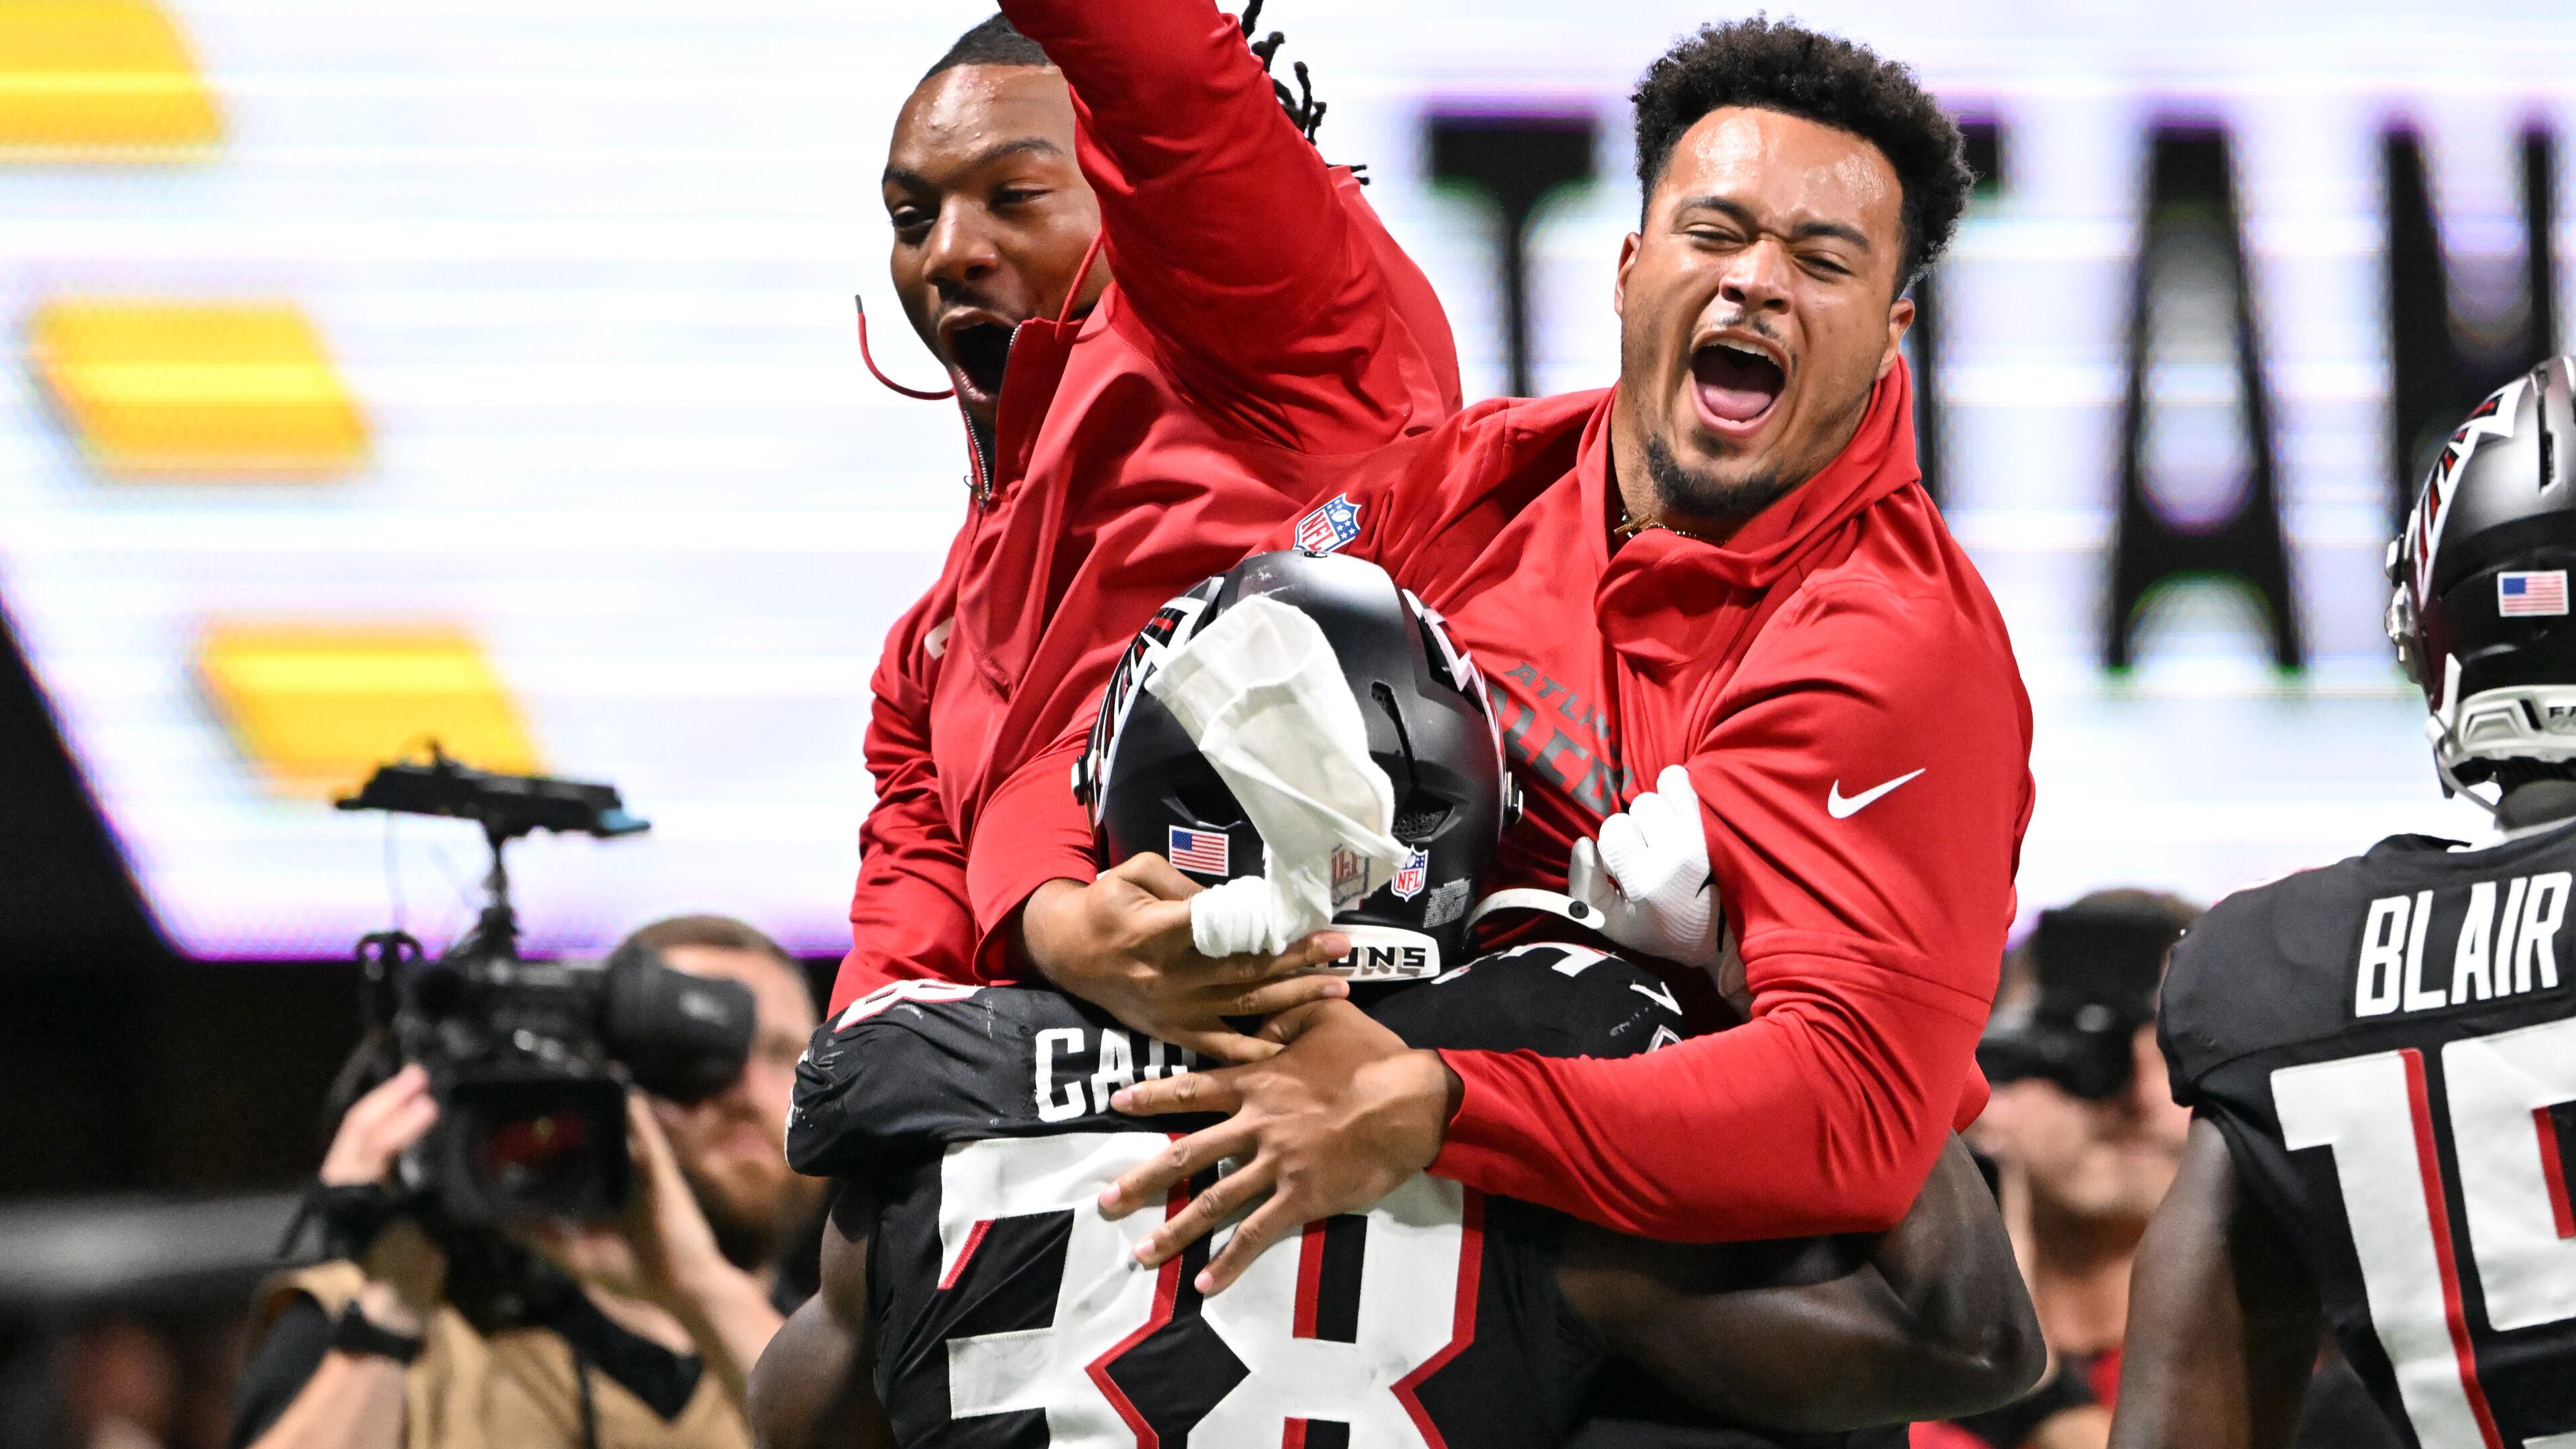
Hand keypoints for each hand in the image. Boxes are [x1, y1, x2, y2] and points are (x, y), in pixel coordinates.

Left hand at [318, 1065, 445, 1325]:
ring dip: (386, 1110)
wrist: (380, 1326)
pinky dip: (387, 1131)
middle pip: (356, 1131)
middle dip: (388, 1099)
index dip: (400, 1121)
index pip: (371, 1146)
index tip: (430, 1104)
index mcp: (350, 1199)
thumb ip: (424, 1203)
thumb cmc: (397, 1290)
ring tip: (415, 1087)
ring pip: (357, 1139)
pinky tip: (410, 1122)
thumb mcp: (417, 1245)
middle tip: (420, 1076)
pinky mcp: (359, 1202)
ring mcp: (347, 1195)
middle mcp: (341, 1191)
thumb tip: (439, 1163)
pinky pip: (368, 1155)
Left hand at [523, 1097, 742, 1313]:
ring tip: (583, 1080)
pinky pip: (648, 1138)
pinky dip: (637, 1115)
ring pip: (620, 1133)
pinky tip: (625, 1093)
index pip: (570, 1164)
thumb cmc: (634, 1274)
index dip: (547, 1148)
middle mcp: (619, 1179)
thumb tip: (500, 1220)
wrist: (680, 1287)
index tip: (518, 1130)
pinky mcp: (660, 1173)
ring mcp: (642, 1173)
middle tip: (544, 1097)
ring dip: (606, 1107)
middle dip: (572, 1121)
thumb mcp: (576, 1257)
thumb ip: (541, 1239)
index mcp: (598, 1197)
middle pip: (594, 1142)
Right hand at [1019, 857, 1352, 1062]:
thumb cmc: (1106, 905)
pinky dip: (1257, 1050)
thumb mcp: (1136, 875)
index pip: (1221, 929)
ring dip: (1294, 999)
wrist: (1067, 953)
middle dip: (1297, 961)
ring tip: (1337, 988)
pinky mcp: (1174, 1031)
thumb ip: (1185, 885)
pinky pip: (1221, 1046)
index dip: (1266, 925)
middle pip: (1244, 970)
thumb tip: (1236, 901)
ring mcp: (1175, 1009)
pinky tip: (1293, 1043)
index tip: (1306, 918)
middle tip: (1341, 950)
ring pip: (1243, 1007)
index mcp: (1157, 932)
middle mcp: (1169, 976)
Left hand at [1097, 1000, 1458, 1293]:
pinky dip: (1230, 1261)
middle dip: (1143, 1179)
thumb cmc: (1372, 1057)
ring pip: (1214, 1201)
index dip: (1152, 1096)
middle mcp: (1255, 1126)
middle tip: (1106, 1200)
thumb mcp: (1325, 1017)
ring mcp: (1276, 1166)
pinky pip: (1257, 1234)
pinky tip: (1205, 1283)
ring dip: (1174, 1230)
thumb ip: (1283, 1017)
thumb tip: (1256, 1023)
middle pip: (1187, 1155)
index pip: (1192, 1090)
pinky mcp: (1301, 1198)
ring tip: (1140, 1252)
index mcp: (1257, 1083)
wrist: (1411, 1103)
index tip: (1117, 1103)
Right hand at [1568, 764, 1719, 965]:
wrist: (1725, 937)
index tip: (1631, 865)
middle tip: (1655, 849)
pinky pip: (1689, 781)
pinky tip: (1684, 815)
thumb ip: (1585, 887)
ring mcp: (1706, 835)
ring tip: (1672, 832)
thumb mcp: (1613, 924)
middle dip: (1642, 825)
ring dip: (1664, 806)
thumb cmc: (1662, 930)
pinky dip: (1681, 791)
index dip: (1617, 845)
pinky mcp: (1723, 823)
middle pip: (1641, 806)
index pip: (1614, 830)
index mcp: (1648, 882)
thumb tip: (1584, 844)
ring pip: (1666, 788)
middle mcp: (1678, 854)